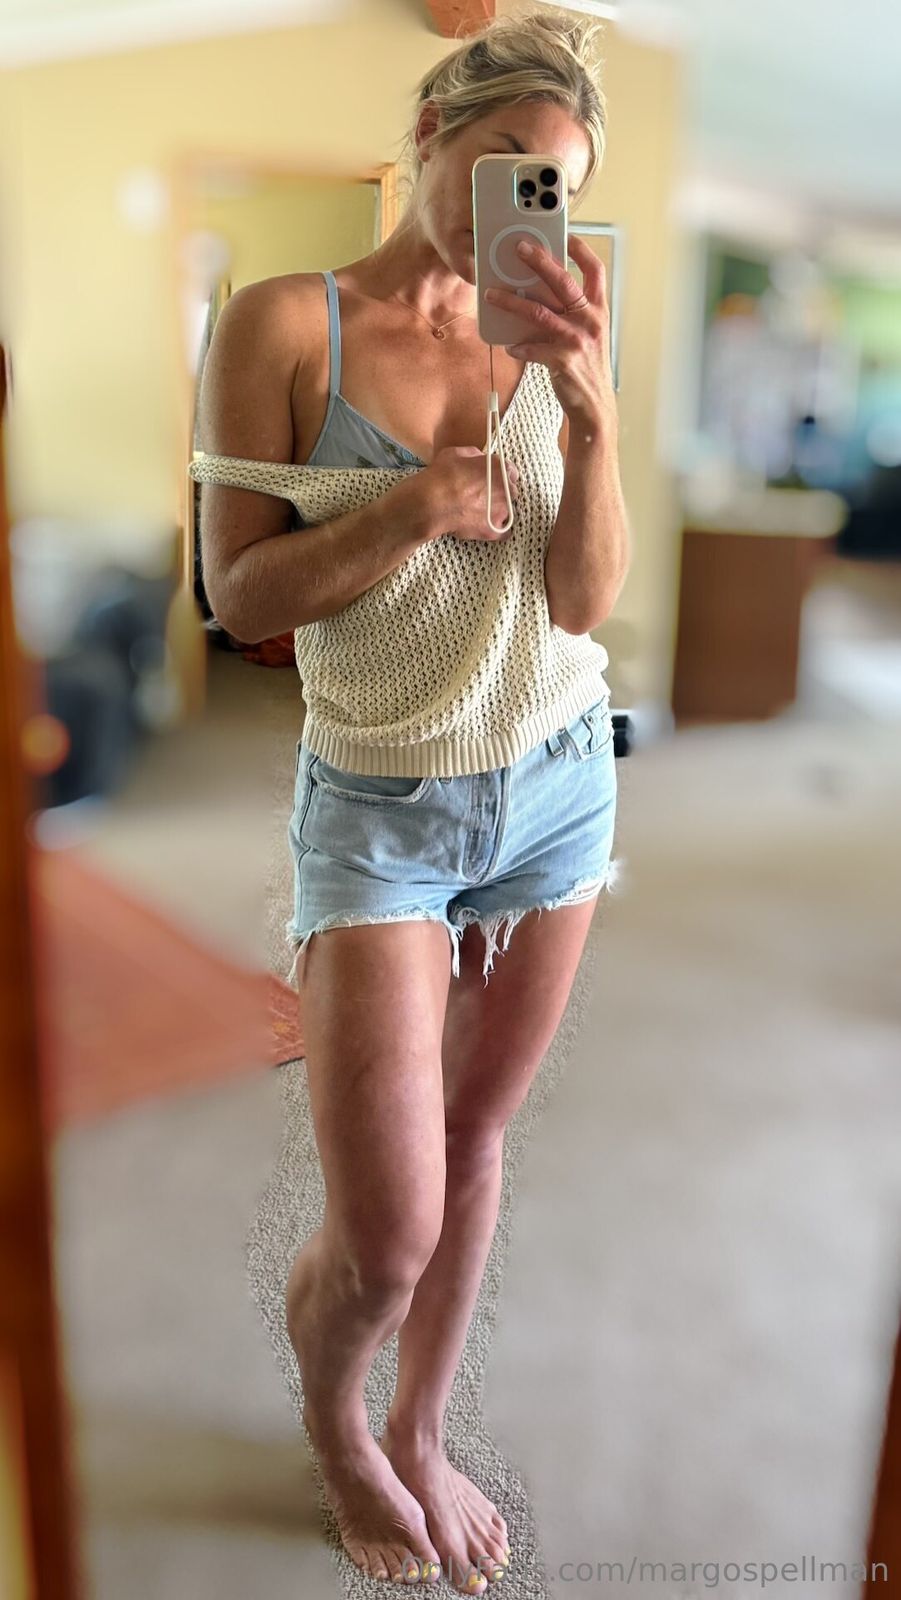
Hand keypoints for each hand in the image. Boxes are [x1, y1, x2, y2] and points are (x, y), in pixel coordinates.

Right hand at [420, 444, 519, 542]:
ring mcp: (502, 511)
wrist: (433, 503)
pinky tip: (486, 527)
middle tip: (483, 495)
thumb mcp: (456, 454)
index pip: (510, 471)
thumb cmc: (442, 476)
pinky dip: (497, 530)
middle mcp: (507, 489)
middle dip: (499, 493)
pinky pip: (503, 532)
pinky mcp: (495, 529)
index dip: (500, 475)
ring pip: (507, 511)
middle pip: (510, 492)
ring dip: (497, 510)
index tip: (491, 479)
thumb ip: (474, 455)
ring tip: (479, 512)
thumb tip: (479, 459)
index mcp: (500, 468)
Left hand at [483, 235, 616, 442]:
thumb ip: (571, 313)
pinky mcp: (563, 361)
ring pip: (540, 313)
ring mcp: (578, 340)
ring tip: (491, 295)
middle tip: (519, 247)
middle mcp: (591, 321)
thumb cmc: (586, 368)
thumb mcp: (588, 335)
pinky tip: (508, 346)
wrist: (595, 407)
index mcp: (599, 310)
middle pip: (563, 282)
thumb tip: (537, 293)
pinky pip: (533, 348)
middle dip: (540, 261)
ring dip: (512, 302)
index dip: (580, 249)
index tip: (564, 233)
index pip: (595, 269)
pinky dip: (518, 346)